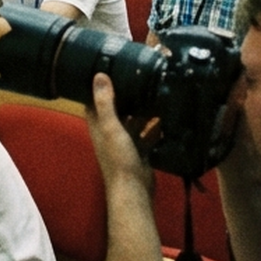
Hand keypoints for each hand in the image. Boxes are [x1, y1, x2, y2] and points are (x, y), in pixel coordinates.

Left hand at [84, 73, 152, 194]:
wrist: (134, 190)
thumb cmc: (119, 160)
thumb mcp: (111, 127)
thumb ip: (105, 103)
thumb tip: (99, 76)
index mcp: (99, 127)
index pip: (94, 102)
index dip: (99, 88)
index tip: (109, 70)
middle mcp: (110, 134)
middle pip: (116, 110)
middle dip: (126, 96)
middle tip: (138, 79)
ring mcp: (126, 143)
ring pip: (133, 122)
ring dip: (142, 110)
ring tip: (154, 92)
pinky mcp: (140, 151)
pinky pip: (147, 135)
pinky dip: (155, 127)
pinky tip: (165, 117)